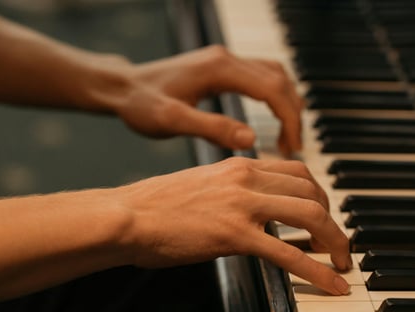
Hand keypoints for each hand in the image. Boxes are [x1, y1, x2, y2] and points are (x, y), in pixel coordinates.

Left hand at [115, 45, 303, 155]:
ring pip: (274, 76)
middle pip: (279, 80)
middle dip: (292, 114)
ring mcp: (225, 61)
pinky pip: (261, 78)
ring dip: (287, 104)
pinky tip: (272, 121)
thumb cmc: (141, 105)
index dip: (289, 118)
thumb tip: (251, 138)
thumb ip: (211, 129)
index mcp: (220, 69)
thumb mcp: (173, 121)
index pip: (272, 89)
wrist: (122, 88)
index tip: (292, 147)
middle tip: (292, 148)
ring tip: (286, 138)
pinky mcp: (221, 68)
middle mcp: (226, 59)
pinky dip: (275, 98)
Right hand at [117, 157, 350, 294]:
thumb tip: (253, 211)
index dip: (321, 196)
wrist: (126, 216)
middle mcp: (246, 178)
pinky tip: (333, 286)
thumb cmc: (156, 206)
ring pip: (310, 217)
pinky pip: (289, 254)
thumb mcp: (202, 186)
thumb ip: (233, 191)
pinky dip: (318, 271)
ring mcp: (242, 205)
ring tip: (343, 264)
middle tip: (338, 245)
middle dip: (334, 221)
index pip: (298, 172)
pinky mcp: (234, 235)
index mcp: (240, 165)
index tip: (325, 217)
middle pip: (313, 193)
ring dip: (336, 242)